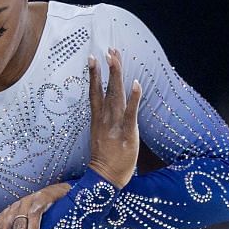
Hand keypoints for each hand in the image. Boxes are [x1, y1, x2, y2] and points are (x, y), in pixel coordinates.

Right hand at [87, 48, 142, 188]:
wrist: (105, 178)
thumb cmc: (106, 159)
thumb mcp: (102, 136)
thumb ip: (104, 120)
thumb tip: (107, 107)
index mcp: (98, 119)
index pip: (95, 92)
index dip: (94, 75)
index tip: (92, 58)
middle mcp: (104, 119)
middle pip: (106, 89)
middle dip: (108, 69)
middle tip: (109, 50)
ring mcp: (115, 126)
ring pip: (116, 96)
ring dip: (117, 76)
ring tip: (116, 58)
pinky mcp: (127, 133)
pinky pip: (130, 113)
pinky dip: (133, 98)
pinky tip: (135, 84)